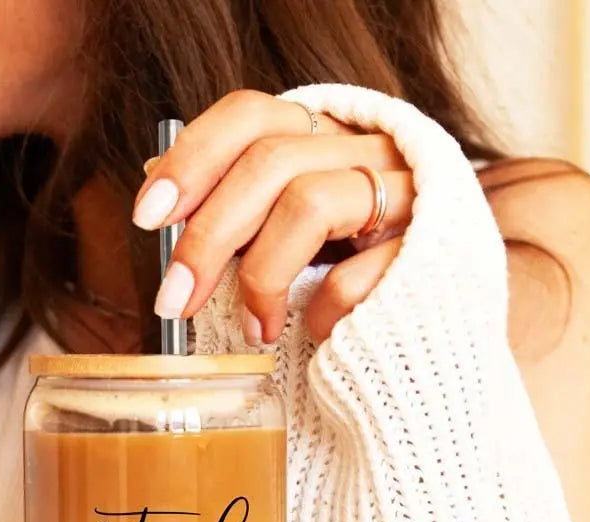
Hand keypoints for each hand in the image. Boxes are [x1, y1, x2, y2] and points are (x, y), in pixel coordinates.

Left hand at [133, 89, 414, 345]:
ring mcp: (406, 198)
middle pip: (270, 160)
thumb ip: (241, 206)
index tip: (150, 216)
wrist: (439, 337)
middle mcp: (370, 152)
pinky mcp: (430, 254)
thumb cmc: (355, 280)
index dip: (193, 157)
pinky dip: (321, 311)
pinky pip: (356, 273)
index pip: (252, 116)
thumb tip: (157, 189)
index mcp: (328, 140)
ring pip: (310, 201)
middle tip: (174, 300)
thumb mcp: (293, 234)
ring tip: (253, 329)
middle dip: (207, 236)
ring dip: (260, 275)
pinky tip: (316, 334)